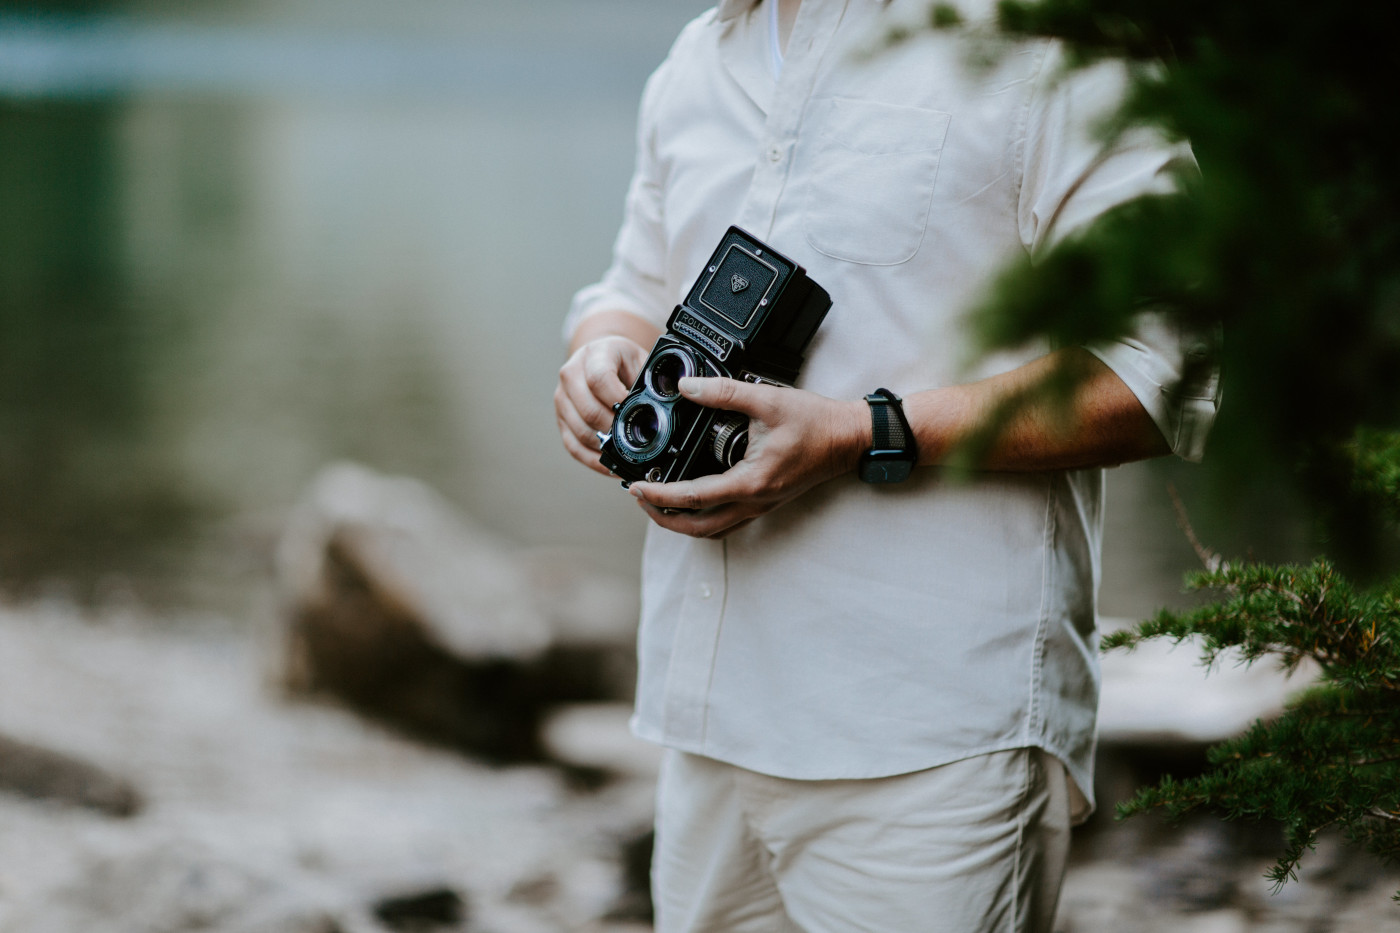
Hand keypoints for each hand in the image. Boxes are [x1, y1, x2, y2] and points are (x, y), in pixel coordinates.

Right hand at [556, 335, 648, 475]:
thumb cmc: (624, 362)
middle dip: (614, 429)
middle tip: (634, 438)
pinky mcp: (561, 419)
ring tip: (625, 455)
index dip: (617, 400)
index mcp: (594, 354)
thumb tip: (678, 397)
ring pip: (579, 431)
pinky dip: (592, 459)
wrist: (601, 357)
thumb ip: (652, 378)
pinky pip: (573, 445)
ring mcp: (562, 398)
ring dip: (604, 447)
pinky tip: (610, 465)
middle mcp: (571, 374)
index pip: (598, 379)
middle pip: (588, 410)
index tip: (635, 411)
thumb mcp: (641, 359)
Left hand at [629, 377, 867, 537]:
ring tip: (657, 501)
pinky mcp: (765, 502)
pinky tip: (691, 499)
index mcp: (750, 482)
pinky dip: (701, 518)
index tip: (635, 485)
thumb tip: (687, 387)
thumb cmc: (815, 422)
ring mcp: (761, 506)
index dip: (658, 494)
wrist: (848, 438)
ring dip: (680, 522)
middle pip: (696, 527)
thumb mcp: (766, 400)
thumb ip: (723, 392)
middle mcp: (754, 502)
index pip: (692, 497)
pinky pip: (726, 522)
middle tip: (638, 497)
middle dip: (662, 516)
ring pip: (711, 531)